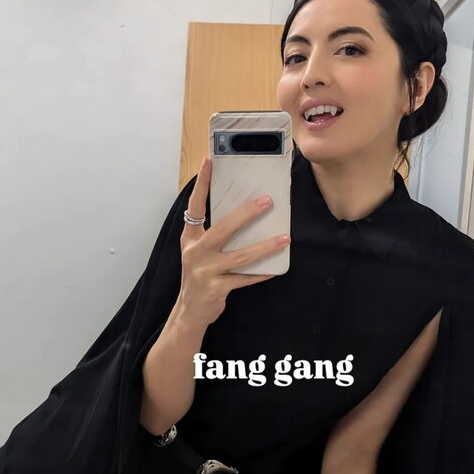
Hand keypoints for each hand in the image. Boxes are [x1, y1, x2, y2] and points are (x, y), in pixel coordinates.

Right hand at [178, 156, 290, 326]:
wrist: (189, 311)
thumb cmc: (199, 276)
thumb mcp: (199, 252)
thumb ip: (213, 234)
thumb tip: (243, 214)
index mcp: (190, 238)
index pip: (195, 205)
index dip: (202, 183)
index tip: (209, 161)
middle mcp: (196, 251)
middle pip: (223, 228)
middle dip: (246, 213)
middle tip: (267, 201)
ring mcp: (205, 271)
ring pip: (240, 256)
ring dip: (265, 246)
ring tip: (284, 239)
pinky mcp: (216, 288)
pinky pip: (245, 278)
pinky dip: (261, 273)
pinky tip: (276, 268)